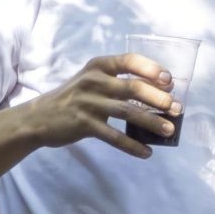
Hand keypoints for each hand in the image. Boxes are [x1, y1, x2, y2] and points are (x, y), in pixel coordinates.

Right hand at [21, 54, 179, 156]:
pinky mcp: (83, 124)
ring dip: (151, 122)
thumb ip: (118, 82)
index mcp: (98, 66)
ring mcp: (87, 103)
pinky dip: (132, 145)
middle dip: (158, 99)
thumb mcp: (92, 81)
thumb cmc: (73, 98)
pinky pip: (113, 137)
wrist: (38, 118)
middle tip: (177, 109)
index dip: (151, 69)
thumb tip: (159, 92)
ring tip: (168, 131)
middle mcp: (93, 81)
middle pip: (132, 88)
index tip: (169, 80)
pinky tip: (146, 152)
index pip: (129, 60)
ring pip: (127, 112)